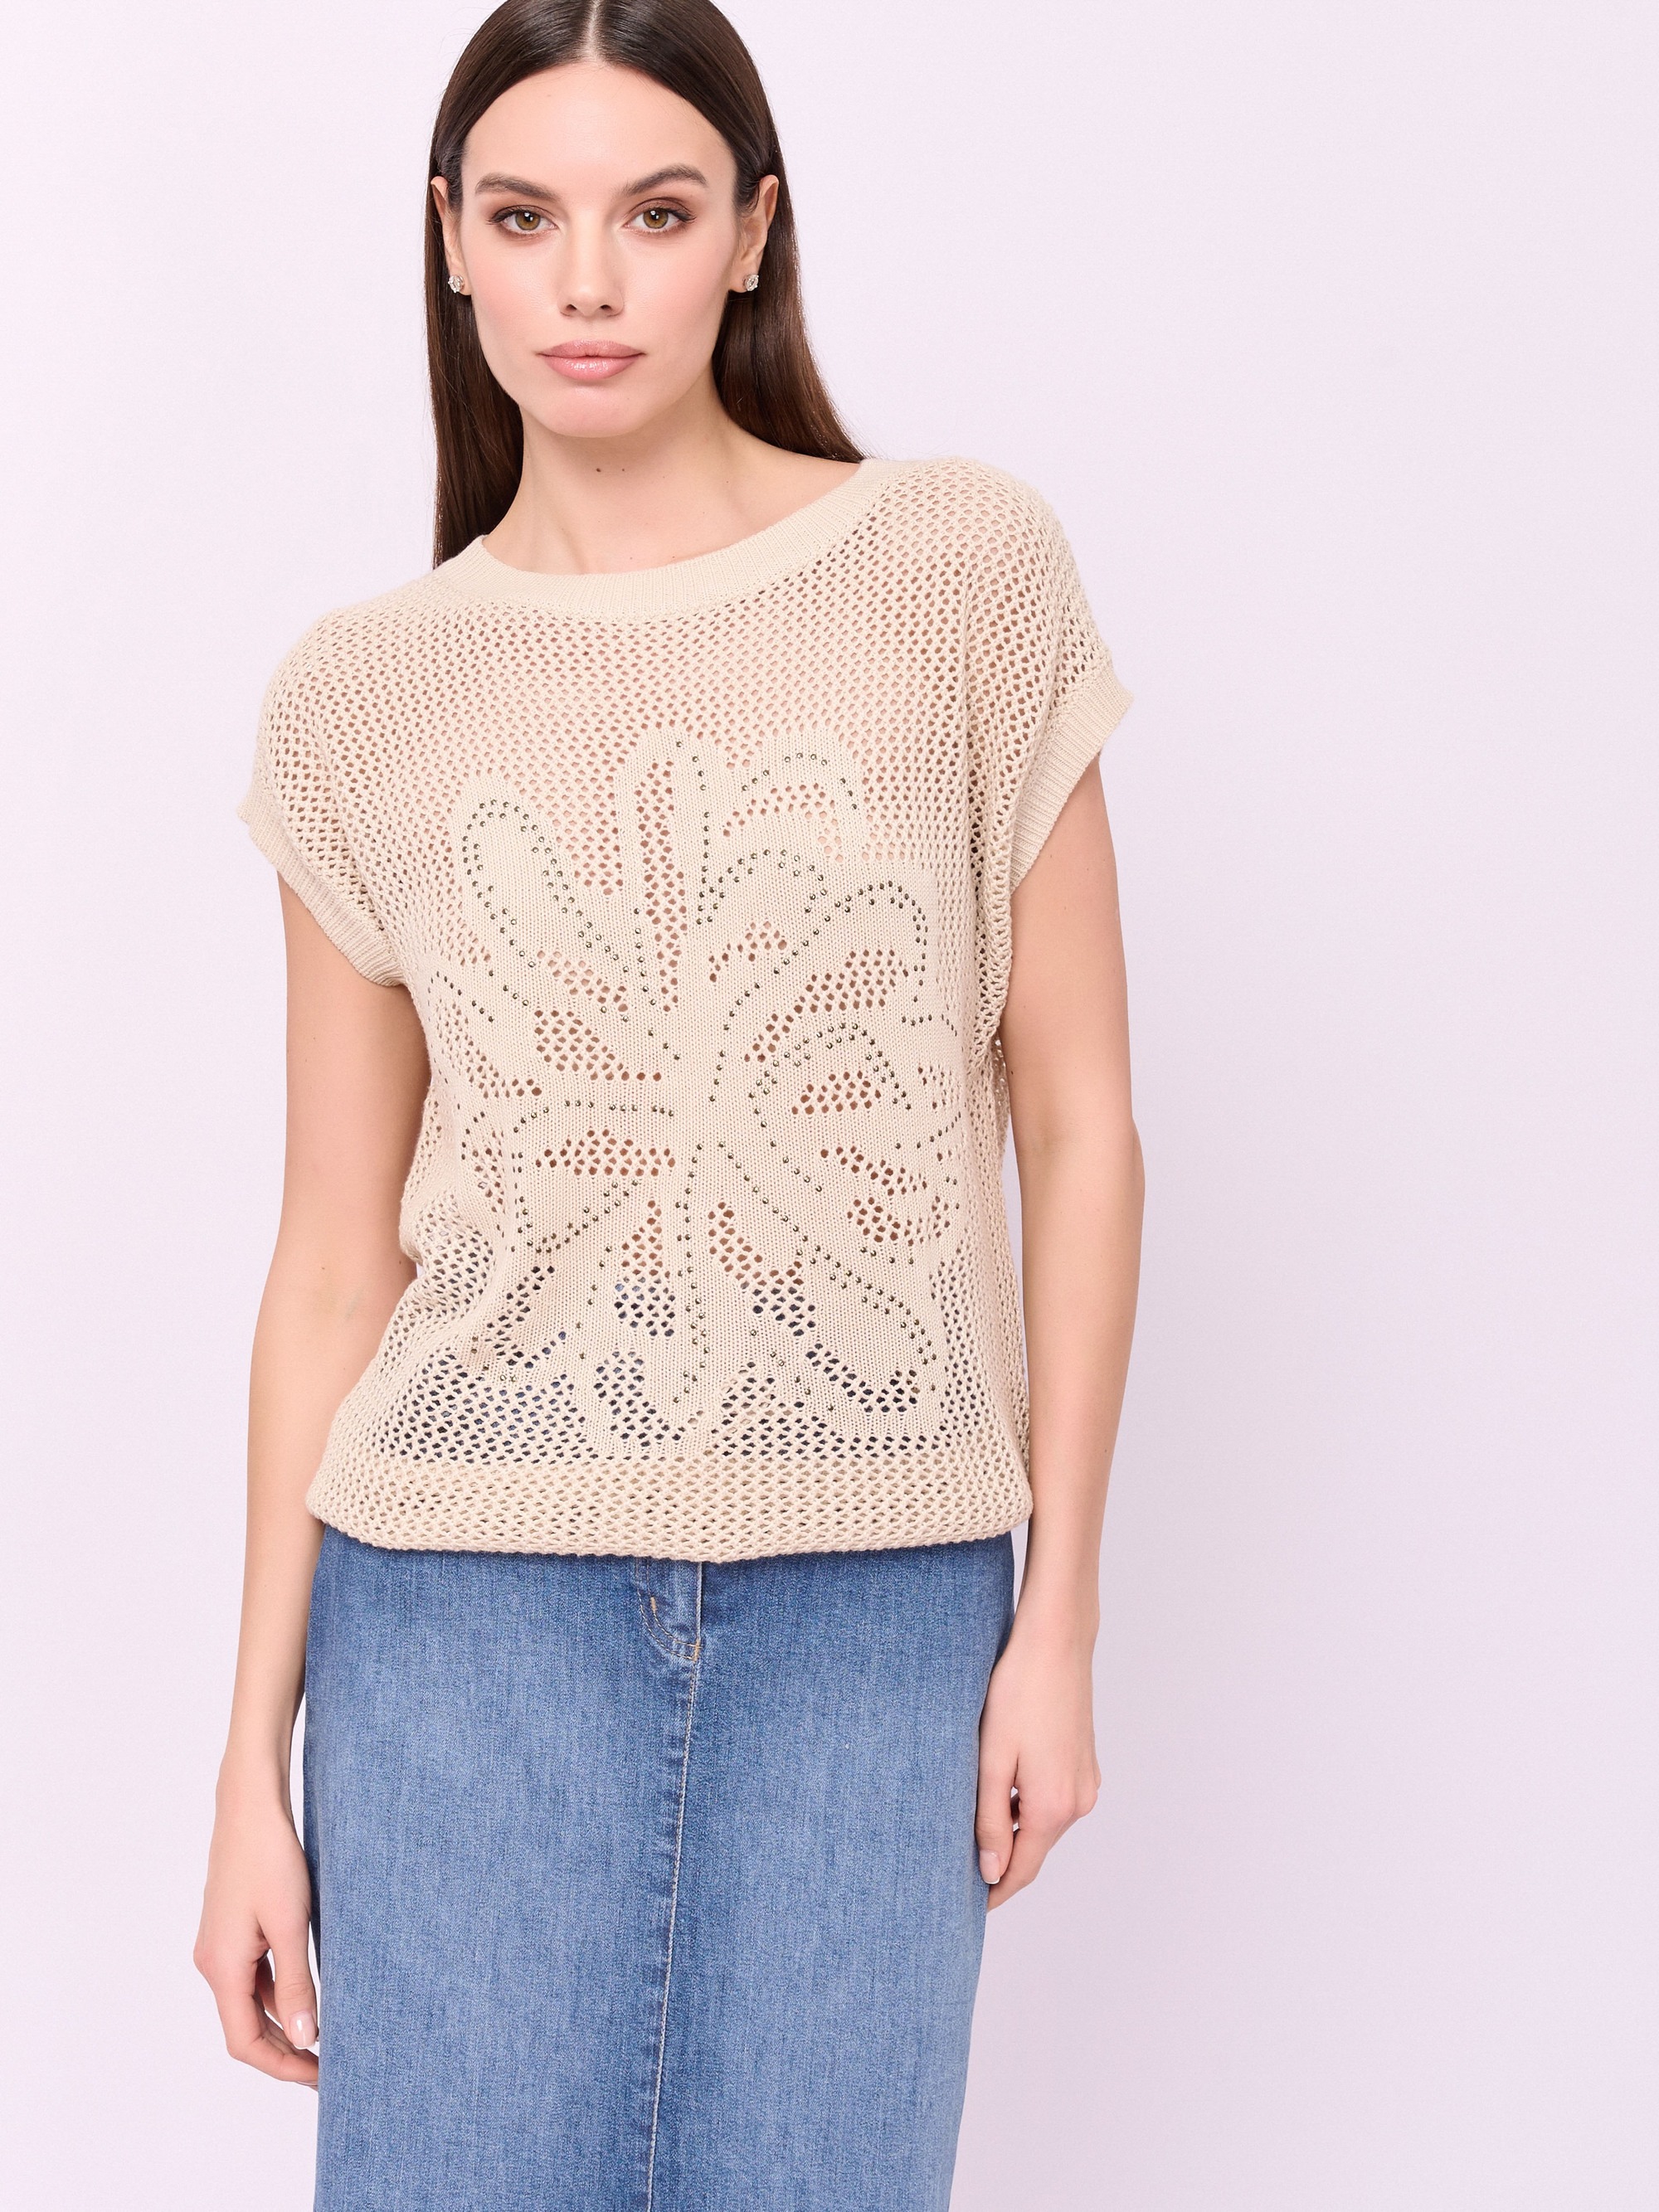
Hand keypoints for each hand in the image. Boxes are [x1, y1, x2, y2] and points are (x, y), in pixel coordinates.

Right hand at [193, 1787, 319, 2085]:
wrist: (250, 1806)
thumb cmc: (269, 1857)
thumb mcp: (290, 1923)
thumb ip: (296, 1984)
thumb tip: (306, 2038)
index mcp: (222, 1968)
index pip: (244, 2042)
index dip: (282, 2065)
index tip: (320, 2077)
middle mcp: (213, 1963)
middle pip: (245, 2028)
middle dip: (285, 2052)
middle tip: (328, 2066)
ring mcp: (219, 1947)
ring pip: (249, 2004)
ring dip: (282, 2024)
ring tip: (323, 2037)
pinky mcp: (230, 1931)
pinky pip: (252, 1978)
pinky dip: (276, 1995)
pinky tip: (307, 1995)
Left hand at [975, 1617, 1100, 1908]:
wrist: (1056, 1643)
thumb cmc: (1018, 1693)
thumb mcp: (992, 1760)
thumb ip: (989, 1820)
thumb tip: (991, 1870)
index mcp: (1052, 1808)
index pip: (1021, 1870)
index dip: (995, 1891)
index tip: (969, 1907)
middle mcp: (1077, 1802)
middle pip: (1034, 1848)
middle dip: (1001, 1859)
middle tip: (959, 1866)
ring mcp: (1086, 1782)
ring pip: (1043, 1822)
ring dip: (1013, 1827)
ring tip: (974, 1820)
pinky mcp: (1085, 1762)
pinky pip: (1053, 1799)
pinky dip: (1028, 1804)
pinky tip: (1004, 1783)